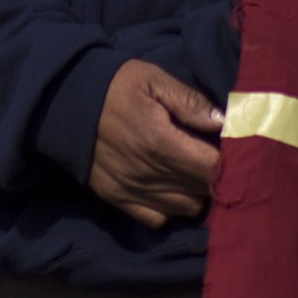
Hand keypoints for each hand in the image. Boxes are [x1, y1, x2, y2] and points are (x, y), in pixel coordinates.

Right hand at [85, 59, 221, 227]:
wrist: (62, 98)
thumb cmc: (113, 84)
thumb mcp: (152, 79)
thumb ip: (189, 102)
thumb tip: (225, 122)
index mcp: (162, 142)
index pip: (214, 168)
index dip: (233, 162)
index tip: (235, 149)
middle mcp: (150, 173)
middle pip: (204, 191)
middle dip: (219, 177)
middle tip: (216, 157)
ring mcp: (133, 189)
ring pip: (186, 208)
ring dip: (197, 193)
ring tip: (195, 172)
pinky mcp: (118, 198)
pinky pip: (157, 218)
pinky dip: (171, 208)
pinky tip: (172, 188)